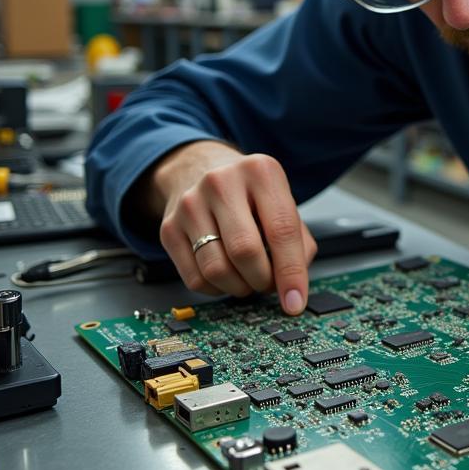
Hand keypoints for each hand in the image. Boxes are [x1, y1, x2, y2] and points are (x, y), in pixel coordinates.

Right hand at [152, 141, 316, 314]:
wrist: (199, 168)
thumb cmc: (249, 193)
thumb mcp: (282, 202)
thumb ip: (298, 241)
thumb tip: (293, 287)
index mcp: (261, 172)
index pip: (282, 230)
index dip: (291, 272)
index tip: (296, 301)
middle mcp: (222, 183)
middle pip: (245, 252)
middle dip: (263, 281)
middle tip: (269, 284)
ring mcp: (191, 204)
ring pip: (216, 270)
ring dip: (240, 288)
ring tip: (249, 278)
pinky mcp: (169, 227)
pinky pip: (195, 279)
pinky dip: (217, 289)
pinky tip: (227, 275)